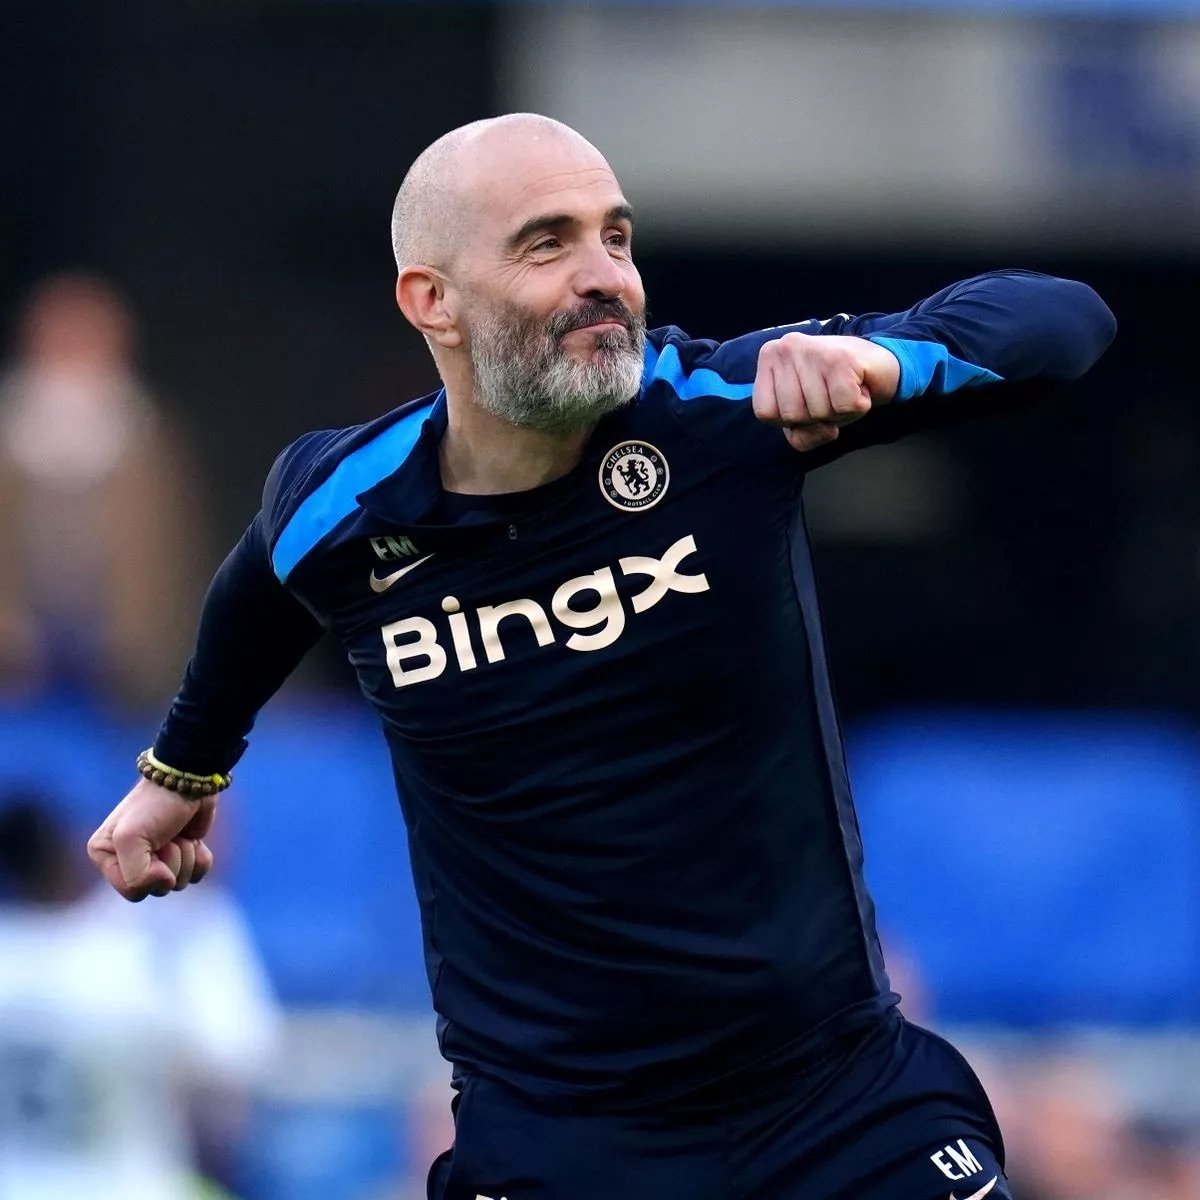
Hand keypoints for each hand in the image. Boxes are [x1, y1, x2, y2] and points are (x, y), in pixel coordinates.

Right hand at [87, 777, 216, 900]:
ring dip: (186, 856)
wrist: (187, 779)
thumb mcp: (130, 838)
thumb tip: (165, 883)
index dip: (150, 875)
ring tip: (177, 833)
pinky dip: (200, 857)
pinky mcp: (182, 854)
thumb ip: (135, 875)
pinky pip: (197, 875)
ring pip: (179, 883)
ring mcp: (157, 859)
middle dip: (170, 862)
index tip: (152, 846)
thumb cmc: (155, 805)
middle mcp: (127, 861)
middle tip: (166, 836)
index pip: (133, 892)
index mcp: (105, 856)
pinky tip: (193, 839)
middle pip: (158, 890)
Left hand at [752, 333, 899, 451]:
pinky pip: (844, 407)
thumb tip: (827, 429)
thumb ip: (802, 438)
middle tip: (829, 394)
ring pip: (818, 412)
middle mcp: (786, 347)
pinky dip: (857, 406)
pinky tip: (857, 387)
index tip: (806, 400)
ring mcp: (812, 350)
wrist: (877, 363)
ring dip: (839, 412)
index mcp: (769, 357)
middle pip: (791, 415)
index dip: (789, 420)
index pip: (765, 413)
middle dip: (816, 416)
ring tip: (843, 389)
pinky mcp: (841, 358)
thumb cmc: (835, 390)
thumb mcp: (806, 420)